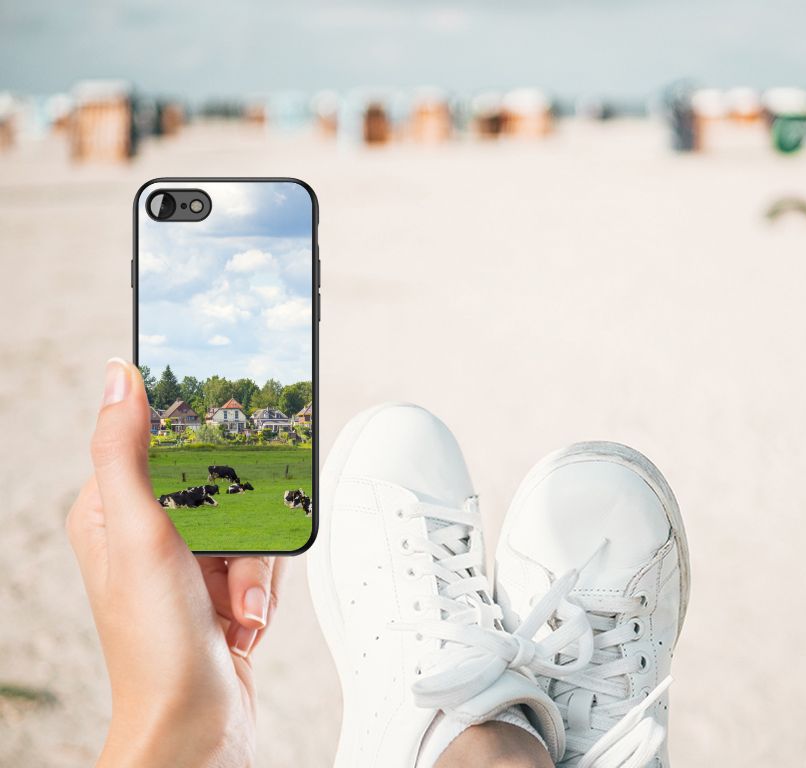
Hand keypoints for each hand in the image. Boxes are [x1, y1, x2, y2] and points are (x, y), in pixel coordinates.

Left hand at [66, 358, 285, 766]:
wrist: (196, 726)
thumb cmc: (156, 646)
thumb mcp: (140, 535)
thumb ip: (125, 451)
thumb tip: (119, 375)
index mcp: (111, 512)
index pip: (158, 444)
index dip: (196, 443)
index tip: (226, 440)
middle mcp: (147, 535)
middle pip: (220, 484)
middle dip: (241, 530)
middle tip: (229, 566)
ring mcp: (186, 564)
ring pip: (249, 523)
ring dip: (255, 569)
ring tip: (237, 607)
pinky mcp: (219, 589)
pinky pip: (262, 561)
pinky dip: (262, 591)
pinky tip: (243, 621)